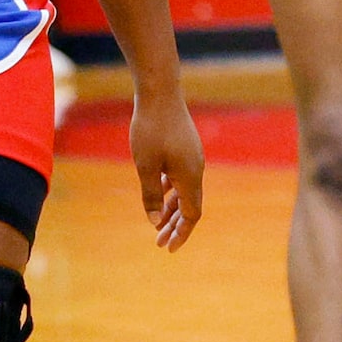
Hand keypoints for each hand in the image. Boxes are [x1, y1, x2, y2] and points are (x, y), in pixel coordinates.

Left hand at [130, 83, 205, 251]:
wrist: (160, 93)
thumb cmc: (150, 129)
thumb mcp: (145, 166)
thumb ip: (150, 195)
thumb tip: (154, 222)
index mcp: (190, 177)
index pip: (191, 214)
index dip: (181, 233)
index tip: (169, 248)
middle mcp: (196, 169)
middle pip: (190, 206)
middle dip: (175, 226)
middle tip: (160, 243)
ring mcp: (192, 158)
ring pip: (185, 192)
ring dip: (172, 209)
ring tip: (157, 225)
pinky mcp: (186, 148)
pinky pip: (181, 177)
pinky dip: (171, 191)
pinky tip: (158, 195)